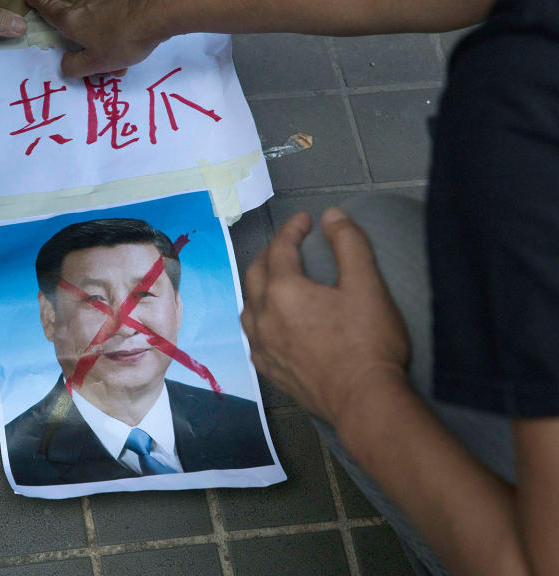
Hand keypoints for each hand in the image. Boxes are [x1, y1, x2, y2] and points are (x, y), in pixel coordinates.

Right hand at [26, 0, 165, 76]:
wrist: (157, 14)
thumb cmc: (121, 40)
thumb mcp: (95, 64)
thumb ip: (74, 67)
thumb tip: (66, 63)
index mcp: (72, 20)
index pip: (47, 8)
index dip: (37, 2)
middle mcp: (85, 3)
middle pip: (78, 20)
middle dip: (85, 39)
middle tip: (101, 60)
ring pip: (99, 19)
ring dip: (105, 36)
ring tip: (123, 57)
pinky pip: (116, 13)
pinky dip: (119, 26)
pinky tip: (135, 39)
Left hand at [241, 208, 409, 426]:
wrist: (363, 401)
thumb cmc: (368, 341)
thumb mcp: (367, 284)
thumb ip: (349, 244)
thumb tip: (332, 216)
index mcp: (282, 291)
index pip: (280, 248)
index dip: (293, 229)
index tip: (307, 220)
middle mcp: (262, 316)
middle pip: (256, 273)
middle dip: (271, 253)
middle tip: (291, 244)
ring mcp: (261, 346)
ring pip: (249, 305)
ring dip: (260, 286)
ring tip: (278, 279)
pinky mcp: (269, 370)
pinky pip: (254, 335)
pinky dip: (260, 317)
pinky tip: (273, 322)